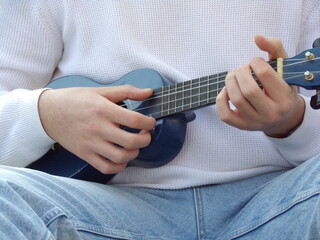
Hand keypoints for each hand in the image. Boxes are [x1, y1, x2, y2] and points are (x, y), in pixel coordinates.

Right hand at [38, 85, 155, 173]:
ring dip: (134, 154)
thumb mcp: (100, 91)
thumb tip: (148, 92)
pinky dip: (119, 167)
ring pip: (120, 157)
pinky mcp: (85, 155)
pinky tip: (122, 158)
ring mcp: (91, 144)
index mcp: (103, 110)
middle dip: (146, 140)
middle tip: (146, 135)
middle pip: (131, 142)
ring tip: (135, 146)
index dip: (149, 123)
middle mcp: (98, 128)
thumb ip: (126, 91)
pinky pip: (106, 168)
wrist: (48, 113)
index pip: (135, 120)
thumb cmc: (75, 100)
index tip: (150, 122)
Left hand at [216, 35, 304, 137]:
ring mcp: (255, 122)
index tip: (255, 62)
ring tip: (234, 76)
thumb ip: (274, 48)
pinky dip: (220, 100)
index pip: (264, 74)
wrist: (285, 118)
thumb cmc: (282, 89)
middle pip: (248, 89)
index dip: (255, 62)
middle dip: (240, 72)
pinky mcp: (242, 126)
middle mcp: (271, 113)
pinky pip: (224, 115)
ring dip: (230, 82)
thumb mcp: (284, 68)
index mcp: (284, 97)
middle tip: (242, 69)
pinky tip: (226, 91)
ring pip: (236, 99)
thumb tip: (257, 37)